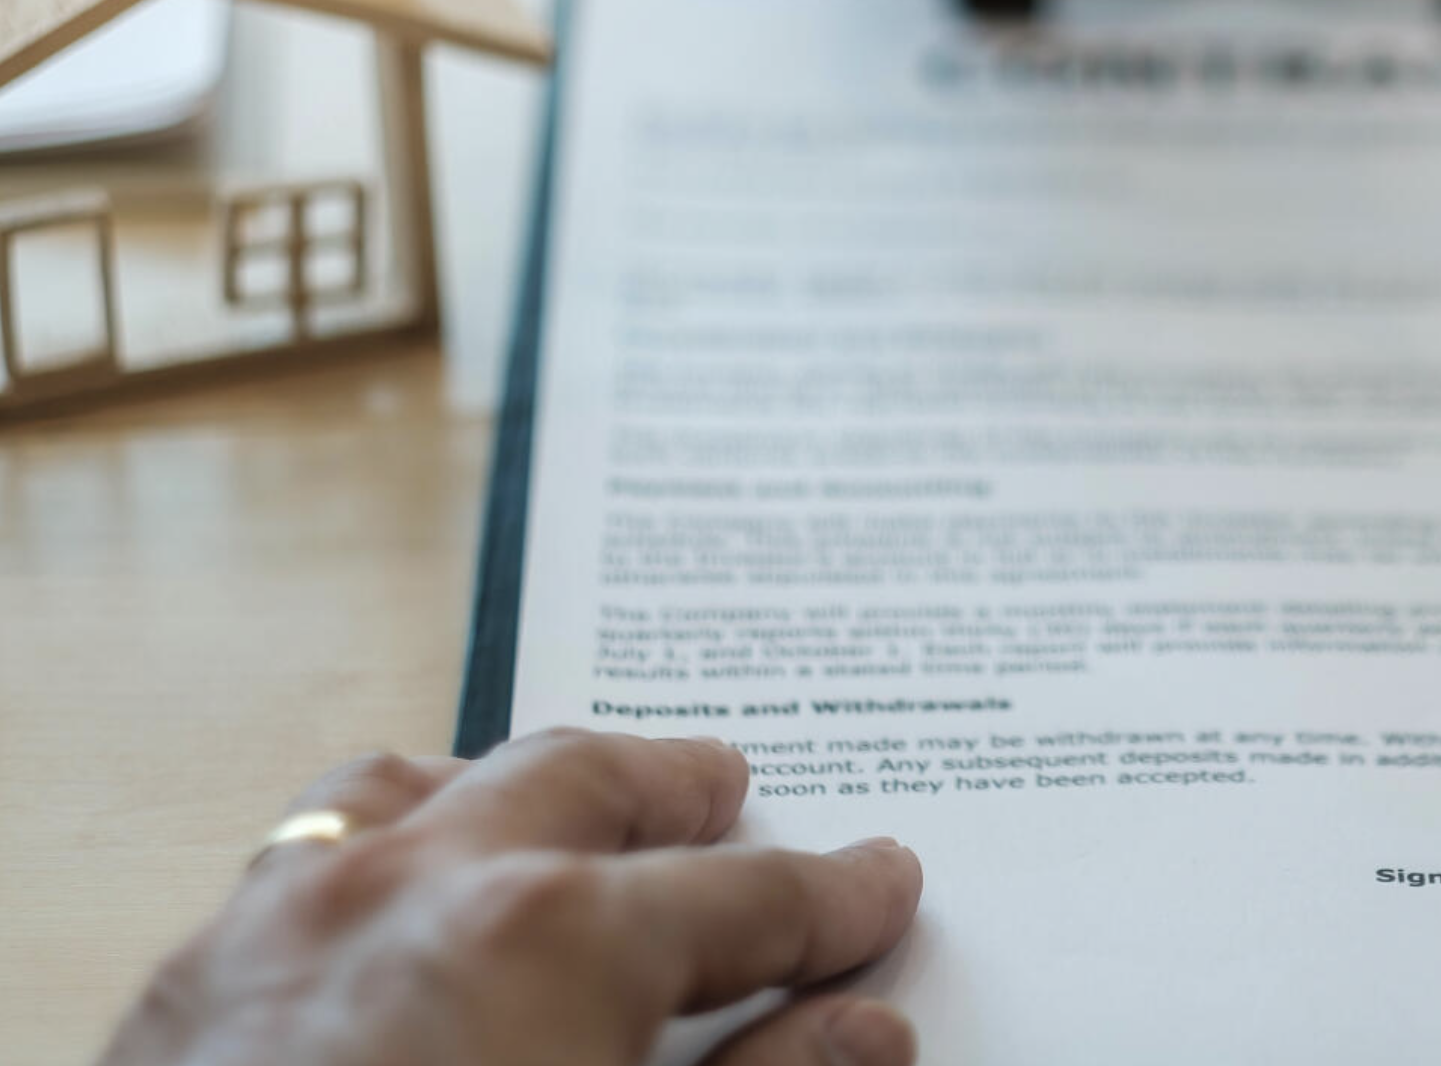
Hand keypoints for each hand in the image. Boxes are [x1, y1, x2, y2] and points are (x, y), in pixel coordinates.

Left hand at [95, 731, 923, 1065]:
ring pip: (415, 793)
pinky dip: (382, 848)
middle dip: (669, 788)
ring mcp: (283, 926)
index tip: (874, 889)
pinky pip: (300, 857)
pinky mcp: (188, 989)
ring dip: (509, 790)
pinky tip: (401, 900)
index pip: (747, 896)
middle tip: (726, 790)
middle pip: (578, 784)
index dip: (831, 900)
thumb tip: (861, 1033)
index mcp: (552, 932)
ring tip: (559, 810)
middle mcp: (415, 888)